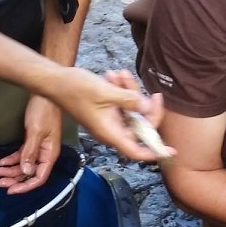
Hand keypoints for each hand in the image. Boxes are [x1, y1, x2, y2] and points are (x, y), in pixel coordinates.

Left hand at [0, 93, 62, 193]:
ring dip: (11, 170)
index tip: (12, 190)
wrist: (44, 93)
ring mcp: (39, 148)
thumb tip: (26, 170)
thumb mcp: (36, 132)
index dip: (25, 186)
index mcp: (50, 154)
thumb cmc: (44, 110)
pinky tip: (2, 162)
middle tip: (0, 182)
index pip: (39, 177)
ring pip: (24, 165)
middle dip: (14, 179)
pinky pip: (22, 155)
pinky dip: (12, 159)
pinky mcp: (33, 141)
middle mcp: (45, 154)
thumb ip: (30, 152)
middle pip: (30, 173)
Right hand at [43, 67, 171, 162]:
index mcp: (110, 132)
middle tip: (152, 92)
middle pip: (139, 126)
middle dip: (145, 107)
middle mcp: (110, 130)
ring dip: (129, 92)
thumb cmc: (75, 89)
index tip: (170, 151)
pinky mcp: (105, 111)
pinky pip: (121, 104)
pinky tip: (113, 75)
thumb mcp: (106, 92)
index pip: (136, 150)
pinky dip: (121, 91)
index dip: (154, 152)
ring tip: (119, 74)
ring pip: (130, 111)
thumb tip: (148, 107)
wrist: (55, 80)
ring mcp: (107, 120)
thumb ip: (129, 100)